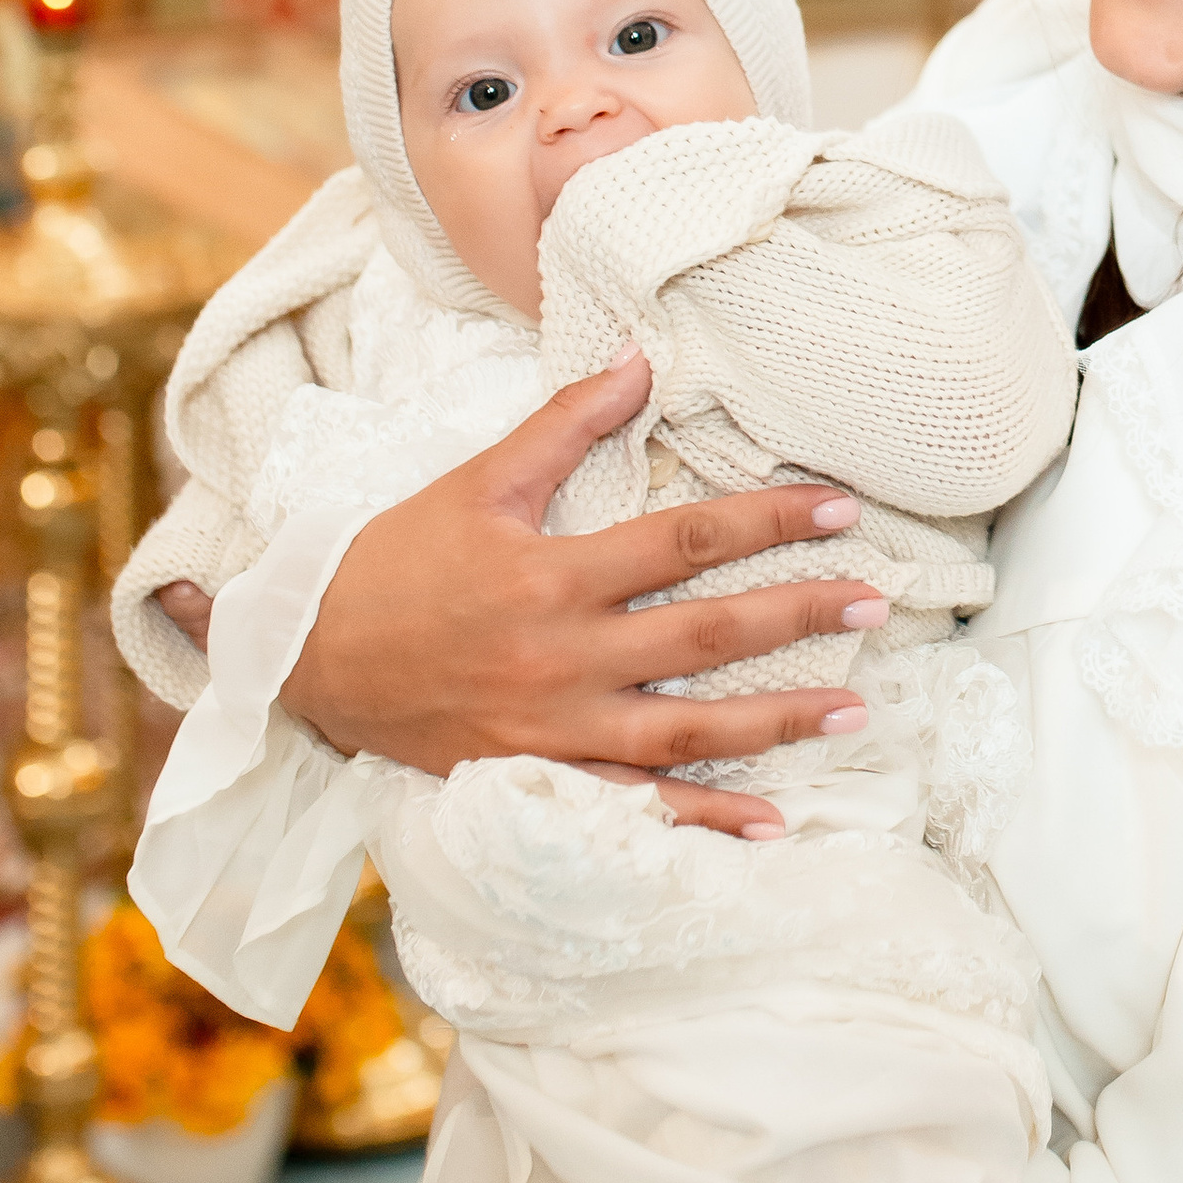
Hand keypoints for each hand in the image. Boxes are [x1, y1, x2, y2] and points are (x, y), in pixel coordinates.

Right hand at [157, 354, 879, 841]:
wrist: (307, 663)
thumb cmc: (394, 565)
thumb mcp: (476, 484)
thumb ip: (564, 427)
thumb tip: (642, 361)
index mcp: (552, 577)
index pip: (684, 542)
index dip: (767, 521)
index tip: (839, 509)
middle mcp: (562, 657)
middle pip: (703, 635)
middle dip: (796, 615)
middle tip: (875, 601)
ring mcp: (555, 729)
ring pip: (685, 730)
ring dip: (775, 721)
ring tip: (851, 710)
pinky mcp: (540, 779)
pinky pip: (636, 808)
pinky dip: (705, 819)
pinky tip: (772, 821)